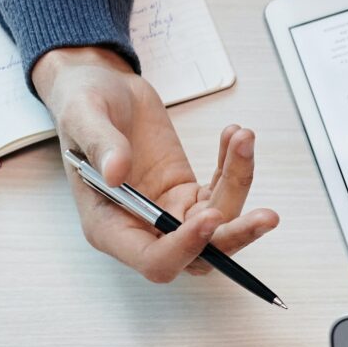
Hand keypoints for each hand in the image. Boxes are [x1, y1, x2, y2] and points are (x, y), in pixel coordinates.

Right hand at [33, 47, 277, 283]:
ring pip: (220, 223)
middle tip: (266, 217)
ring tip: (242, 140)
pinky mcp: (190, 193)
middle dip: (234, 236)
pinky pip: (222, 190)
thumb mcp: (82, 115)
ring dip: (240, 185)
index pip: (153, 259)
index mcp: (108, 227)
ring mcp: (170, 212)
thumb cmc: (81, 106)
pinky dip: (234, 166)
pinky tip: (235, 136)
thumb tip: (116, 173)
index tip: (208, 217)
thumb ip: (100, 145)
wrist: (101, 88)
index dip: (184, 247)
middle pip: (199, 255)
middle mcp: (143, 228)